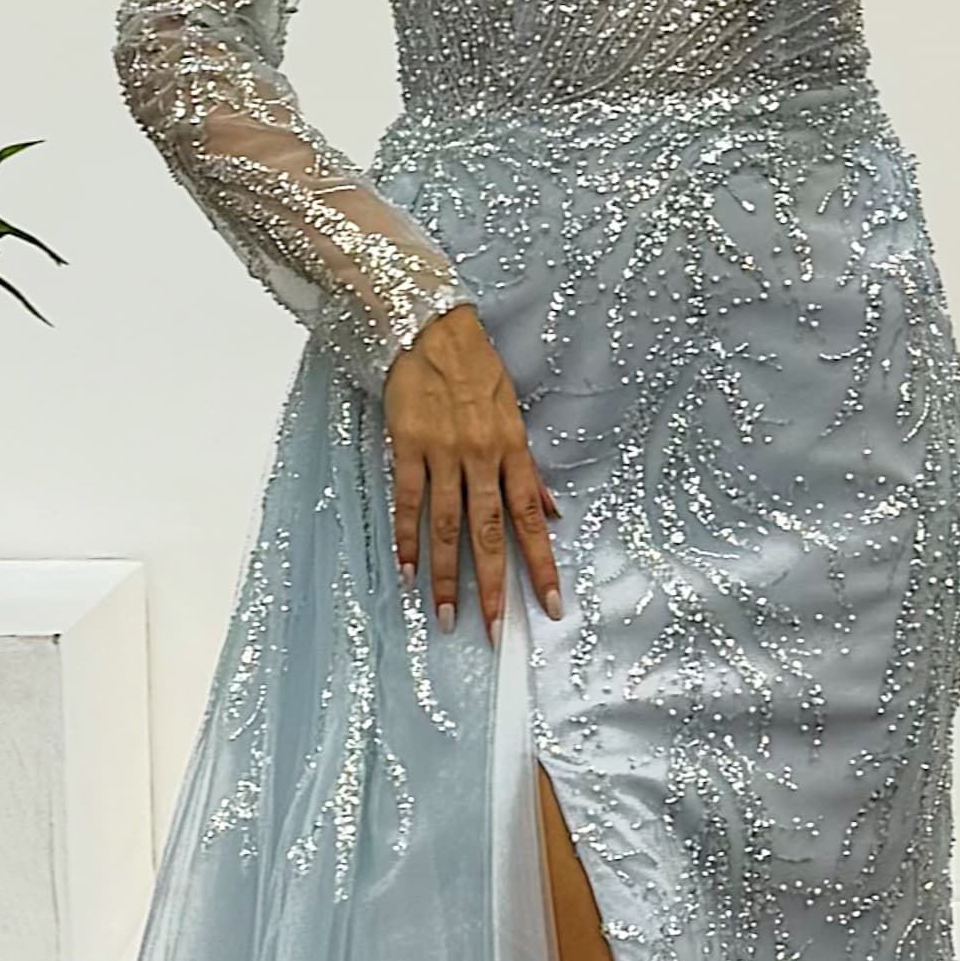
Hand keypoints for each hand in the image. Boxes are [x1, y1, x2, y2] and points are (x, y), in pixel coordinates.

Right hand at [384, 301, 562, 638]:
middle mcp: (481, 457)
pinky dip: (407, 538)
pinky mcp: (407, 446)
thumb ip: (528, 471)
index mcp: (513, 451)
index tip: (551, 605)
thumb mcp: (513, 416)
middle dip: (494, 586)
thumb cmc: (476, 370)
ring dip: (446, 575)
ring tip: (447, 615)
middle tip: (493, 631)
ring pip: (446, 525)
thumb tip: (552, 513)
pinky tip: (407, 571)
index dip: (543, 565)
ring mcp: (442, 453)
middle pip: (489, 533)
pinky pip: (407, 501)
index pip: (531, 520)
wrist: (432, 328)